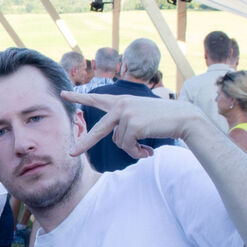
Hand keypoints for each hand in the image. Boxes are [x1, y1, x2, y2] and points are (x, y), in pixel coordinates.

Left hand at [65, 92, 206, 157]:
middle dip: (85, 144)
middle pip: (98, 130)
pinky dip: (137, 152)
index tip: (63, 93)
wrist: (183, 117)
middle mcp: (121, 105)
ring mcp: (126, 114)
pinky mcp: (133, 124)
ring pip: (120, 143)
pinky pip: (128, 147)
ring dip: (133, 150)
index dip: (78, 97)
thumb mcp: (139, 119)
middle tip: (71, 153)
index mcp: (121, 101)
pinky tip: (148, 150)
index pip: (97, 99)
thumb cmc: (162, 120)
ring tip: (146, 147)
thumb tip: (118, 141)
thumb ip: (124, 126)